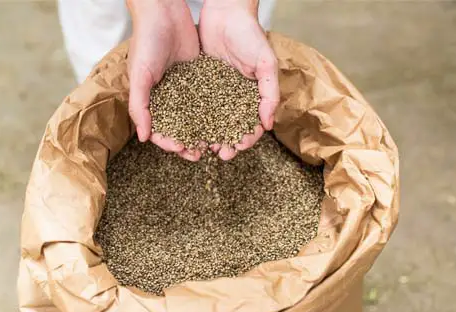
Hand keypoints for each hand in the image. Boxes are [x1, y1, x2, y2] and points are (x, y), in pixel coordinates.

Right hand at [127, 0, 202, 160]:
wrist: (164, 12)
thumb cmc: (145, 43)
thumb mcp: (139, 76)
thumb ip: (140, 106)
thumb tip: (144, 138)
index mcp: (151, 101)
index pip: (159, 130)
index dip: (169, 143)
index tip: (181, 149)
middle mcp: (168, 99)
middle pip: (179, 129)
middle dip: (188, 144)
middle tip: (200, 154)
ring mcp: (185, 90)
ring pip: (196, 118)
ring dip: (203, 132)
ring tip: (214, 144)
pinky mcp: (201, 78)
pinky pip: (208, 100)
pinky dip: (215, 113)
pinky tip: (225, 122)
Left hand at [199, 0, 278, 159]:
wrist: (225, 12)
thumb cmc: (250, 35)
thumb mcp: (266, 64)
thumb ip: (269, 93)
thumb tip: (269, 124)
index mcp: (252, 96)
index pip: (251, 126)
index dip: (245, 139)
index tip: (237, 148)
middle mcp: (234, 98)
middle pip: (230, 128)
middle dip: (226, 143)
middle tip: (218, 153)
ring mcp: (216, 93)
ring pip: (211, 121)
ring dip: (208, 136)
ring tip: (201, 146)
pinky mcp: (198, 84)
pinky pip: (195, 106)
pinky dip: (192, 119)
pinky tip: (186, 129)